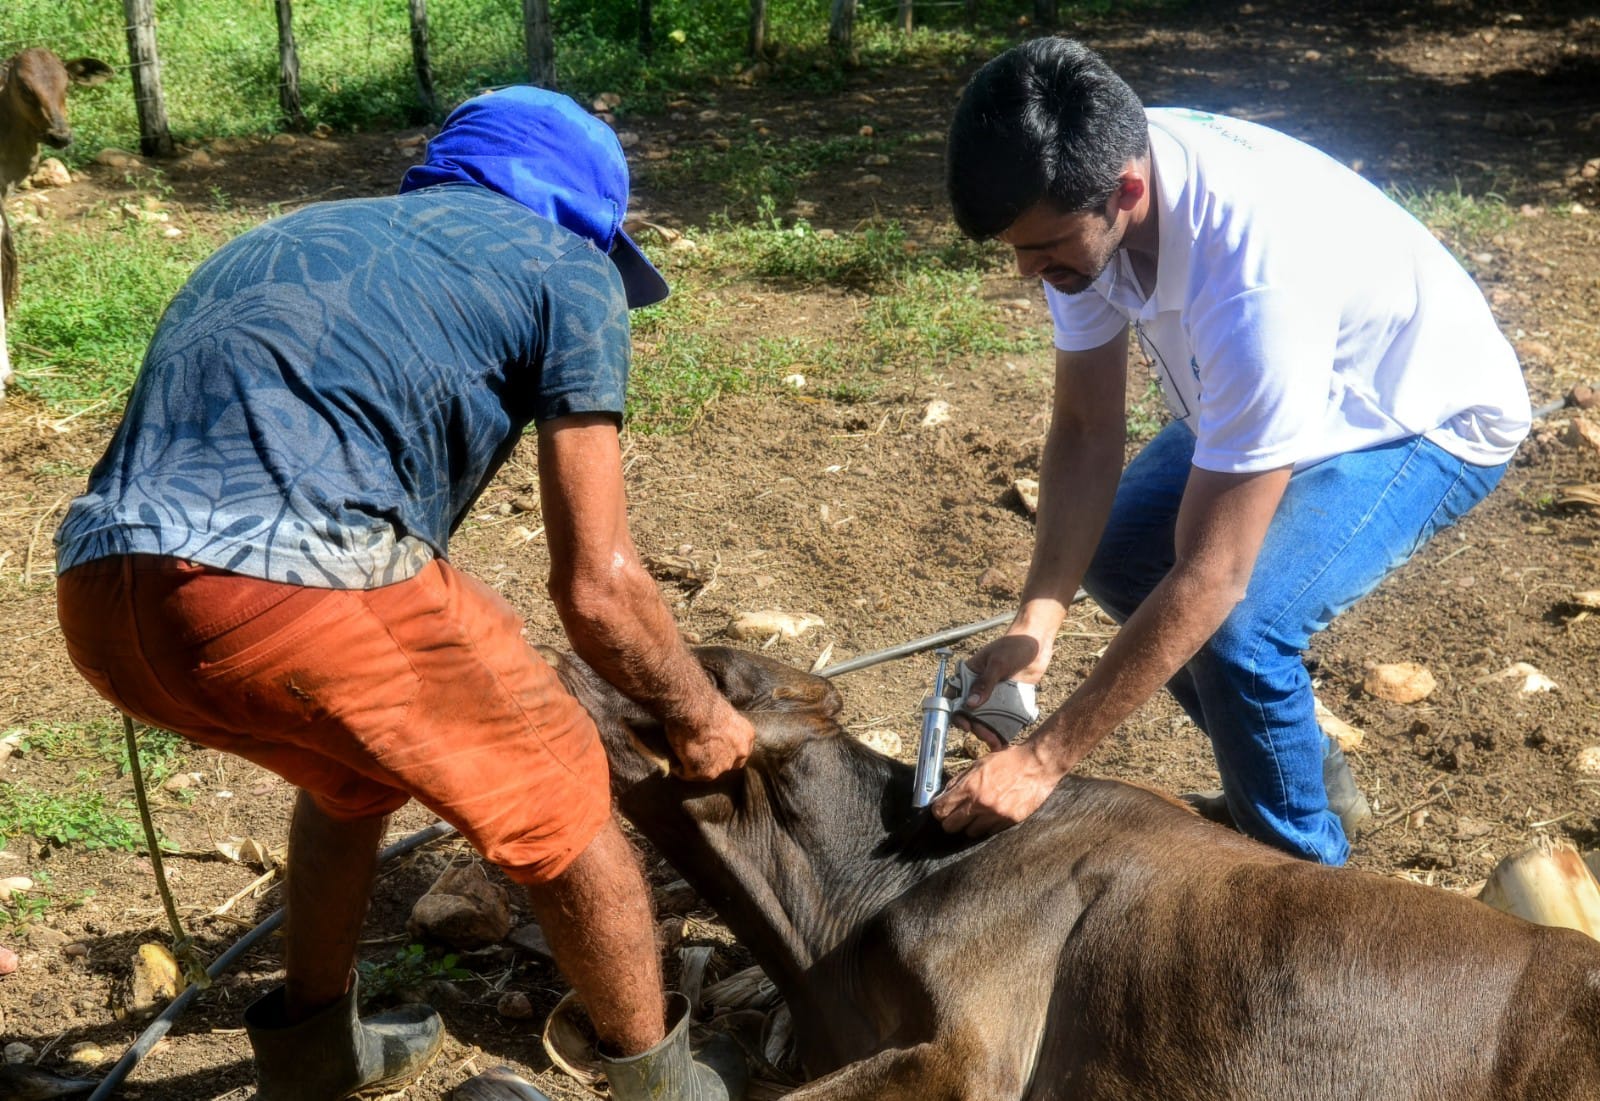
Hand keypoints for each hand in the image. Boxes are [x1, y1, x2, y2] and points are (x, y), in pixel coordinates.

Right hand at [664, 704, 754, 780]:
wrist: (693, 708)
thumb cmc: (704, 702)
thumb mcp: (724, 713)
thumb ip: (724, 728)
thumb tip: (714, 731)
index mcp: (746, 736)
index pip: (739, 751)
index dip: (724, 750)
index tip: (712, 746)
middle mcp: (740, 753)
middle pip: (726, 763)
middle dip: (712, 760)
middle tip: (696, 750)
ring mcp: (722, 765)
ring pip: (706, 770)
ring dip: (694, 764)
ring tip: (681, 753)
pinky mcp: (703, 773)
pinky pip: (687, 774)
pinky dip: (678, 768)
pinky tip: (673, 757)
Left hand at [930, 741, 1062, 836]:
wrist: (1037, 765)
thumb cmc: (1008, 761)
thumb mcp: (979, 764)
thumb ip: (960, 781)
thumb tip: (944, 795)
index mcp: (970, 787)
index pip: (941, 810)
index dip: (939, 810)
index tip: (941, 809)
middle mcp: (981, 803)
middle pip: (951, 827)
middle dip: (950, 821)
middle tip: (955, 815)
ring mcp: (996, 815)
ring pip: (970, 833)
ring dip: (970, 825)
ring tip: (976, 814)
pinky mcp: (1010, 822)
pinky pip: (989, 832)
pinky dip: (987, 826)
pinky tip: (992, 814)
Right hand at [953, 631, 1053, 749]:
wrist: (1036, 643)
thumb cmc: (1013, 646)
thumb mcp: (998, 663)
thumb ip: (985, 683)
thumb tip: (970, 704)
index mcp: (968, 675)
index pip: (955, 697)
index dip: (956, 713)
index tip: (965, 725)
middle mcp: (978, 688)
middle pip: (970, 714)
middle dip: (976, 727)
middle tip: (986, 736)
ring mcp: (993, 696)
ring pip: (986, 719)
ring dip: (988, 732)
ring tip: (996, 743)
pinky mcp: (1008, 701)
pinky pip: (1002, 718)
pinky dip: (1002, 729)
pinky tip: (1005, 740)